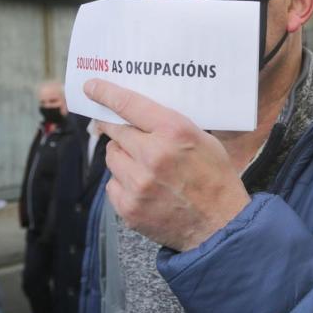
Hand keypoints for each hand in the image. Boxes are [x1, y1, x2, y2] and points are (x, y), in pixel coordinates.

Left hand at [85, 79, 250, 251]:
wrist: (221, 226)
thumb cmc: (216, 180)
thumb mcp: (205, 140)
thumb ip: (171, 126)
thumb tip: (139, 114)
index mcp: (174, 132)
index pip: (129, 104)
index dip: (106, 93)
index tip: (91, 86)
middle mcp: (153, 155)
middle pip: (115, 130)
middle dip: (117, 128)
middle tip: (121, 130)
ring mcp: (138, 183)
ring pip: (112, 157)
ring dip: (123, 157)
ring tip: (144, 166)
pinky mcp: (129, 207)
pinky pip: (112, 184)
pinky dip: (124, 183)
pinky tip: (144, 188)